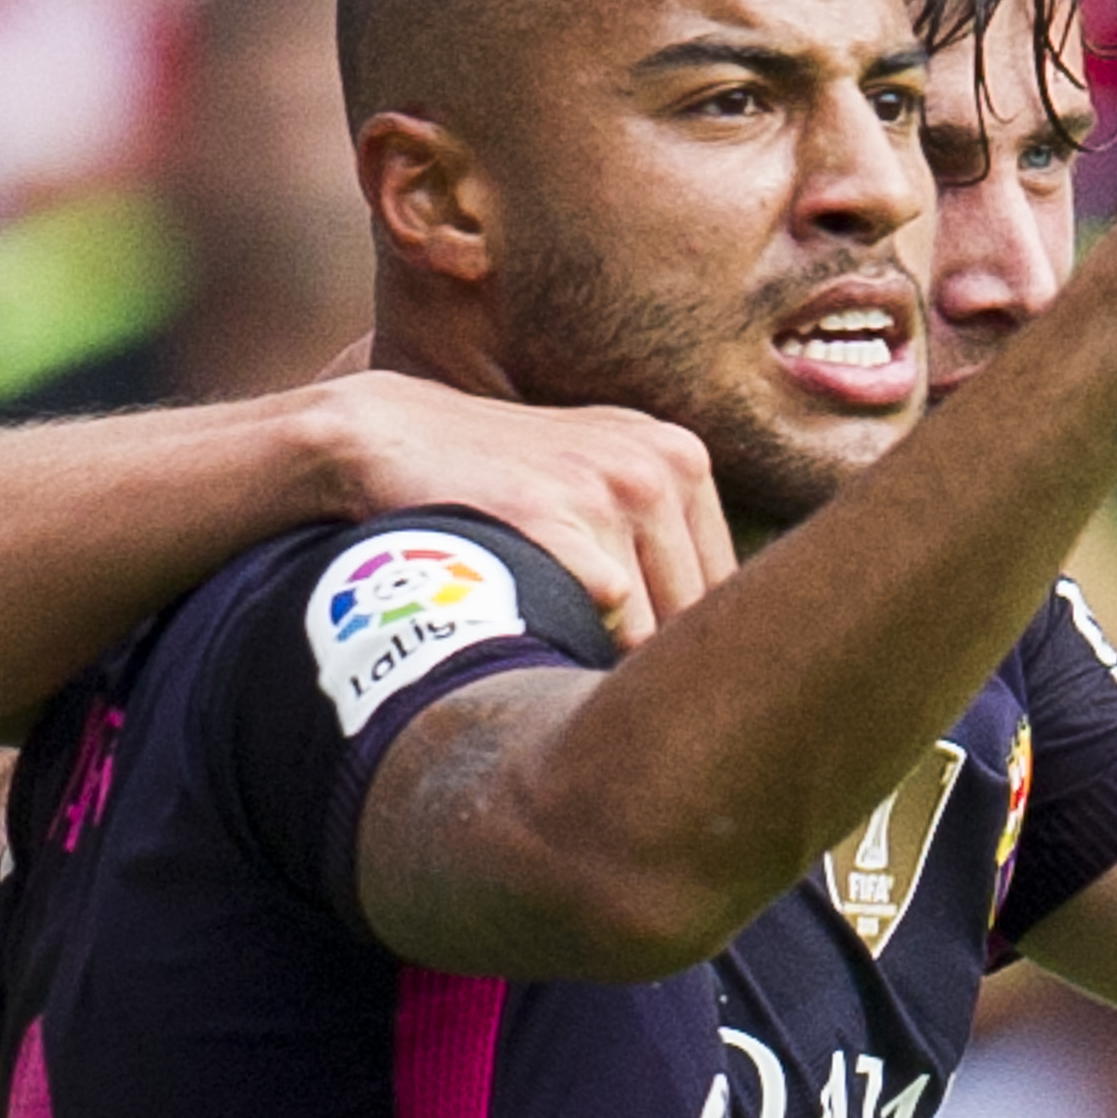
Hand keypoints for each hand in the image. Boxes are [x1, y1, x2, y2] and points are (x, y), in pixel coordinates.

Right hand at [298, 374, 735, 647]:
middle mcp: (657, 467)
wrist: (390, 435)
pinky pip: (598, 616)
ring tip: (560, 658)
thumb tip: (725, 648)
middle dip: (652, 664)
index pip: (726, 594)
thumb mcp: (602, 479)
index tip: (643, 671)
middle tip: (598, 682)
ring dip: (606, 661)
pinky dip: (567, 642)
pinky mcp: (548, 515)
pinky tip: (533, 639)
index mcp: (682, 461)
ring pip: (646, 632)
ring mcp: (605, 487)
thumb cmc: (504, 481)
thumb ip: (666, 541)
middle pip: (693, 618)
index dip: (686, 646)